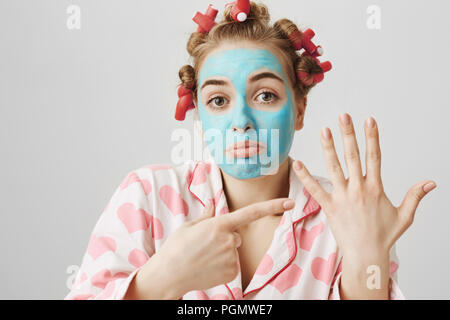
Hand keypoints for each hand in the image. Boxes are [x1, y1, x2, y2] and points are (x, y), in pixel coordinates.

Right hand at [138, 197, 294, 297]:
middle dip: (224, 238)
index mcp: (219, 224)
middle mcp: (229, 240)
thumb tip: (214, 205)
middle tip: (203, 245)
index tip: (290, 202)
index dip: (273, 206)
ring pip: (233, 250)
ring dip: (222, 252)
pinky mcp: (232, 273)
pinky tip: (207, 267)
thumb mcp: (189, 226)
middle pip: (236, 235)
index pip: (251, 212)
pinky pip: (232, 265)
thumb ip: (207, 216)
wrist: (169, 275)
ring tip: (203, 256)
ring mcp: (232, 258)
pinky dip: (222, 266)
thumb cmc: (176, 248)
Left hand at [292, 113, 435, 256]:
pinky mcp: (329, 207)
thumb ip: (415, 197)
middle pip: (353, 156)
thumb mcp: (404, 216)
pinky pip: (315, 189)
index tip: (369, 120)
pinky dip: (305, 177)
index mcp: (376, 188)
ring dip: (329, 148)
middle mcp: (358, 189)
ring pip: (334, 167)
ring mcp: (342, 197)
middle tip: (344, 116)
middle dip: (349, 134)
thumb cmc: (385, 236)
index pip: (374, 156)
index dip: (372, 137)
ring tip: (324, 130)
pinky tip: (298, 163)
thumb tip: (431, 183)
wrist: (366, 255)